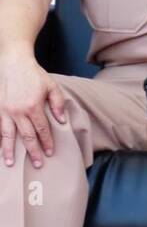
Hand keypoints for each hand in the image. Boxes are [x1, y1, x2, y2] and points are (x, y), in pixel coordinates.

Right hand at [0, 51, 67, 168]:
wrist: (13, 62)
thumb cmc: (34, 74)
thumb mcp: (51, 86)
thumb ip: (57, 103)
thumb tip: (61, 121)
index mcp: (34, 106)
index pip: (42, 129)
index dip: (46, 142)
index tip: (49, 153)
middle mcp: (18, 111)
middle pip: (26, 136)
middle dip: (32, 151)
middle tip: (37, 164)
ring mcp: (5, 111)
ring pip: (7, 135)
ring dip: (9, 151)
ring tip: (10, 163)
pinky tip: (0, 147)